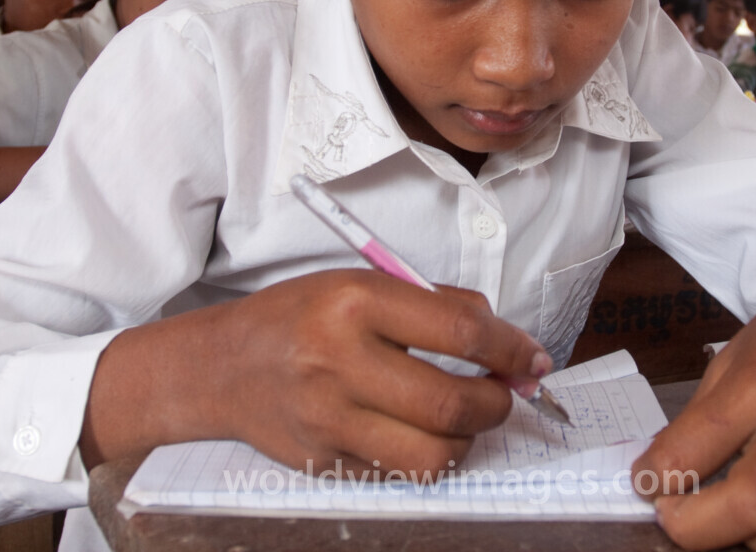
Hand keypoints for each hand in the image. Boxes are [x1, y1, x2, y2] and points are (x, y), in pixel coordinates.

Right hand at [81, 270, 550, 474]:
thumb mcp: (360, 282)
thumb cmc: (300, 316)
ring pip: (433, 454)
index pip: (460, 332)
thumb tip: (503, 336)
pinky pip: (401, 473)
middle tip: (503, 391)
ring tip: (464, 416)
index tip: (532, 356)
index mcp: (354, 303)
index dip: (511, 348)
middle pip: (451, 403)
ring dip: (467, 437)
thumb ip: (433, 304)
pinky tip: (421, 430)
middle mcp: (339, 363)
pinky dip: (426, 455)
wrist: (223, 366)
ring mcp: (330, 420)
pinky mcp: (326, 461)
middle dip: (497, 402)